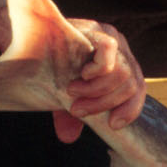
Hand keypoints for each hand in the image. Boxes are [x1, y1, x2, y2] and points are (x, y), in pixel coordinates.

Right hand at [55, 19, 145, 143]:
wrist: (28, 39)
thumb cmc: (51, 67)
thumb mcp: (63, 94)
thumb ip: (70, 115)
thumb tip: (68, 137)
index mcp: (121, 64)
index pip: (138, 89)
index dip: (130, 110)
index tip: (113, 125)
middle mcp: (121, 49)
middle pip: (131, 83)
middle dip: (104, 103)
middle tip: (77, 109)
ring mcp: (110, 36)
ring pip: (122, 72)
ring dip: (96, 90)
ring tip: (72, 92)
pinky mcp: (95, 28)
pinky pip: (109, 49)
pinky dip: (98, 68)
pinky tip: (82, 75)